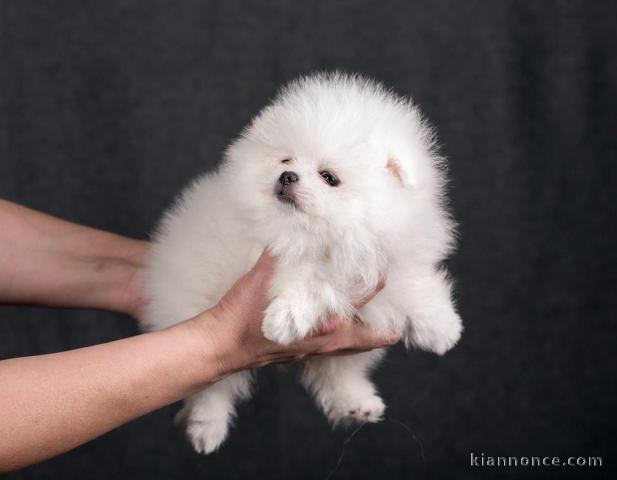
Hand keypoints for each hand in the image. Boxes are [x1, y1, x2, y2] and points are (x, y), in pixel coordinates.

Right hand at [182, 251, 399, 374]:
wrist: (218, 347)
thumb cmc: (241, 317)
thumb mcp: (261, 278)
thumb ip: (279, 253)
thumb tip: (290, 223)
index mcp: (323, 325)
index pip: (359, 301)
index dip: (375, 283)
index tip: (385, 268)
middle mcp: (324, 343)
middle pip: (366, 336)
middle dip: (381, 323)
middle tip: (392, 309)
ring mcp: (313, 352)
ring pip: (351, 348)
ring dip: (367, 337)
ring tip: (382, 329)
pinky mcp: (301, 354)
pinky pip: (332, 350)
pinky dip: (343, 340)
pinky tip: (339, 329)